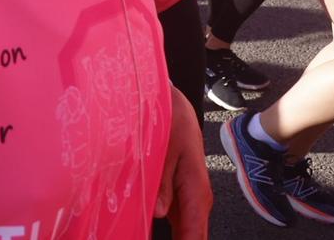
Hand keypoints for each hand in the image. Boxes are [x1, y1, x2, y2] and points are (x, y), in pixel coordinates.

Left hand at [155, 88, 212, 231]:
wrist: (176, 106)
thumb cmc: (172, 122)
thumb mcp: (166, 147)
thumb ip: (162, 181)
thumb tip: (160, 213)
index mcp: (196, 192)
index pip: (194, 236)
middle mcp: (195, 202)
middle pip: (191, 239)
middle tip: (141, 236)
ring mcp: (187, 202)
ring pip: (184, 234)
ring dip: (173, 238)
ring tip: (137, 232)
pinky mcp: (177, 199)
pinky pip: (177, 225)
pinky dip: (168, 234)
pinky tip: (143, 231)